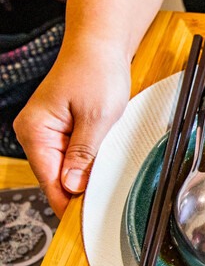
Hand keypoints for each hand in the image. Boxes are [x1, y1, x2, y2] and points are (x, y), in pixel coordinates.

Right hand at [14, 42, 130, 215]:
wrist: (100, 45)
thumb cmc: (96, 71)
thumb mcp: (97, 119)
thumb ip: (83, 156)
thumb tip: (73, 186)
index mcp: (35, 131)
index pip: (50, 181)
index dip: (69, 202)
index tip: (85, 220)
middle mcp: (35, 132)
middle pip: (57, 176)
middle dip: (81, 186)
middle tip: (107, 195)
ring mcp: (47, 130)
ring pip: (67, 166)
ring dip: (87, 170)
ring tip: (107, 161)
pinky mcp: (62, 127)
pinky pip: (73, 153)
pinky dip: (89, 157)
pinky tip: (103, 152)